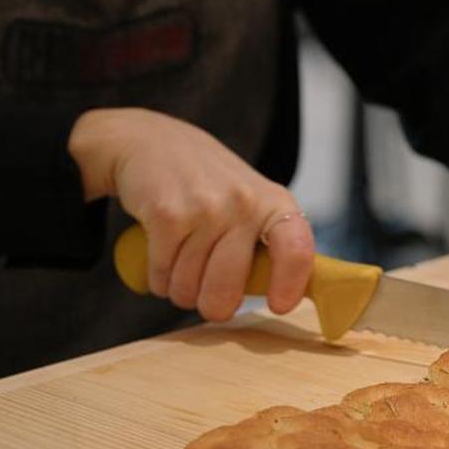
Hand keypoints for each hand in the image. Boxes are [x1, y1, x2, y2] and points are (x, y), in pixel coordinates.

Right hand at [69, 108, 311, 321]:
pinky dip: (158, 277)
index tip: (278, 305)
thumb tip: (286, 298)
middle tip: (209, 297)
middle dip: (213, 305)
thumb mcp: (252, 199)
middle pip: (227, 290)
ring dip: (180, 288)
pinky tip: (162, 255)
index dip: (289, 285)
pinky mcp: (166, 215)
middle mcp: (243, 204)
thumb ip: (268, 242)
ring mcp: (204, 208)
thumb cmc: (209, 183)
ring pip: (188, 288)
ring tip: (181, 262)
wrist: (153, 142)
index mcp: (273, 203)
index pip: (296, 250)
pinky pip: (162, 276)